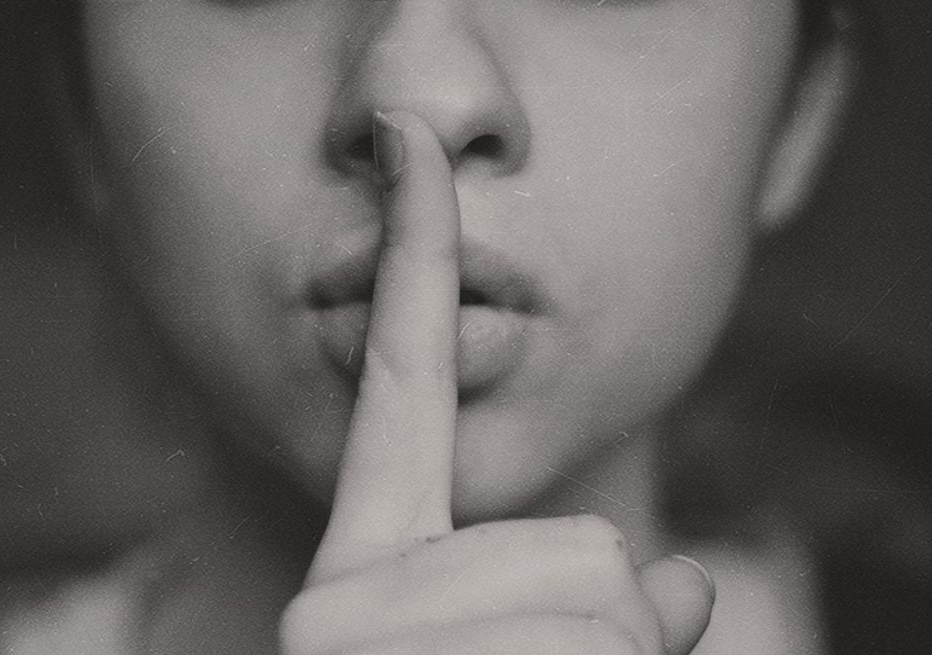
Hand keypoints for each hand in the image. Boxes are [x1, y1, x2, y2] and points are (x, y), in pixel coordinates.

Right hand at [280, 111, 713, 654]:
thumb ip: (595, 600)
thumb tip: (694, 582)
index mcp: (364, 568)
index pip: (401, 381)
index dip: (412, 255)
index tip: (407, 140)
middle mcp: (344, 593)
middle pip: (580, 538)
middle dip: (601, 619)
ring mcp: (364, 628)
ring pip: (606, 584)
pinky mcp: (375, 650)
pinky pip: (614, 633)